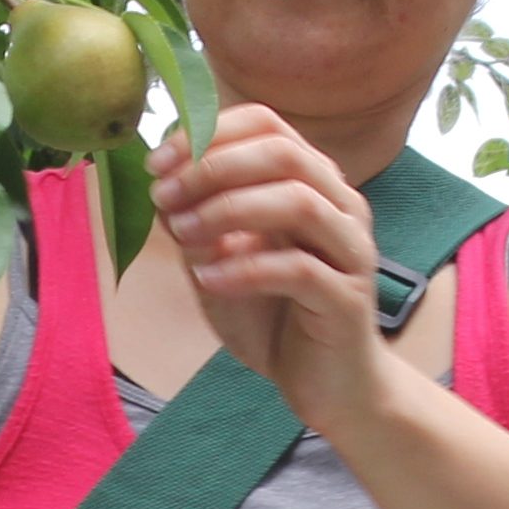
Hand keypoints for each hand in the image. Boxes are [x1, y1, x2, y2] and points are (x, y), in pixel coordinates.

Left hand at [151, 104, 396, 430]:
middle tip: (164, 195)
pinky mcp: (348, 299)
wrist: (328, 385)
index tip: (157, 162)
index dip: (207, 132)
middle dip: (212, 168)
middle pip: (283, 153)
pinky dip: (245, 269)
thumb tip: (160, 183)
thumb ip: (196, 220)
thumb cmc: (274, 315)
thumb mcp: (220, 259)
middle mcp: (340, 204)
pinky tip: (207, 279)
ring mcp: (350, 250)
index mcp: (311, 181)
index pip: (266, 123)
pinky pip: (299, 270)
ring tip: (182, 235)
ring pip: (298, 202)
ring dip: (228, 211)